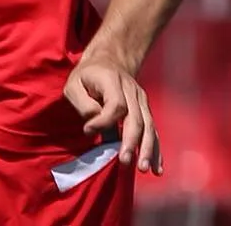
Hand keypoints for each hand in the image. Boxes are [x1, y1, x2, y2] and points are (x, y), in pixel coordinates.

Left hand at [64, 54, 162, 175]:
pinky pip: (153, 131)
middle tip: (124, 161)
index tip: (88, 130)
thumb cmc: (86, 76)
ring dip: (147, 149)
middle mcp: (132, 90)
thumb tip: (94, 124)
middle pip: (136, 119)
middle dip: (131, 142)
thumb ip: (82, 103)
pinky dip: (155, 150)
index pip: (116, 105)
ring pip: (149, 127)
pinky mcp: (145, 110)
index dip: (104, 121)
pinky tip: (156, 168)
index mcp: (112, 80)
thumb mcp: (74, 83)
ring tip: (142, 168)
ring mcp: (141, 100)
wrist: (108, 61)